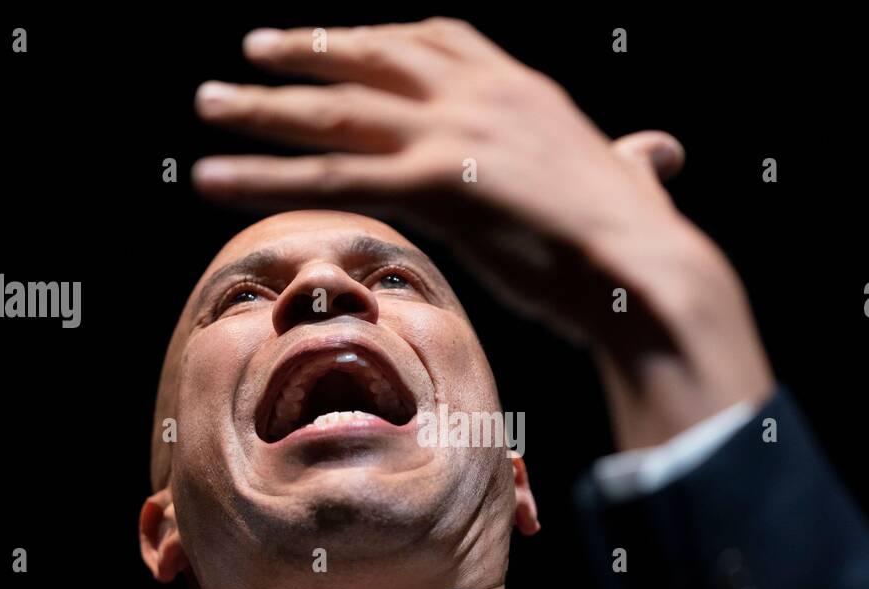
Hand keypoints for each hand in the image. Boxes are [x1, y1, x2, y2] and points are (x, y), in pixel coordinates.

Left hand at [193, 18, 773, 446]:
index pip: (438, 38)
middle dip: (308, 52)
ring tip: (209, 106)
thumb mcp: (635, 182)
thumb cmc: (645, 242)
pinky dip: (262, 176)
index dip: (379, 36)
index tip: (340, 39)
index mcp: (524, 89)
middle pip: (372, 59)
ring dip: (263, 107)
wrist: (650, 272)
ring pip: (336, 112)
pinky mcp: (434, 186)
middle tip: (252, 54)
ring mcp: (454, 134)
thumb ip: (634, 160)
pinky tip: (210, 179)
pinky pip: (328, 177)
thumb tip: (659, 153)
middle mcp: (481, 95)